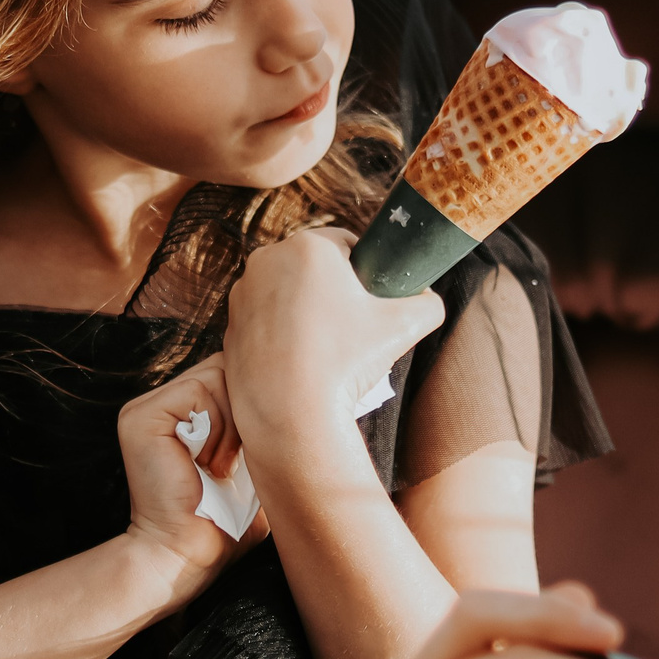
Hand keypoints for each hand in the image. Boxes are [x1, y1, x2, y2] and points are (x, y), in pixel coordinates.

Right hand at [119, 352, 265, 582]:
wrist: (189, 556)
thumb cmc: (224, 523)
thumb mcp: (251, 465)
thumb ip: (261, 427)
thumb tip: (309, 397)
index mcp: (181, 412)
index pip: (231, 375)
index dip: (255, 404)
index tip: (254, 453)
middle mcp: (161, 404)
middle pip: (225, 368)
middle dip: (246, 411)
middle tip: (236, 463)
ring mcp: (146, 408)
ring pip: (215, 376)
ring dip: (232, 422)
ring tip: (221, 466)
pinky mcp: (141, 417)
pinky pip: (199, 391)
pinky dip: (216, 426)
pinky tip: (209, 464)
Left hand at [223, 228, 443, 454]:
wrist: (292, 416)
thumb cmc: (346, 365)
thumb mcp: (405, 326)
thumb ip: (427, 302)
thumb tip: (428, 299)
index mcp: (309, 246)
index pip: (345, 242)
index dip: (363, 270)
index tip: (370, 300)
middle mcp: (267, 260)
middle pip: (312, 267)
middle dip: (332, 290)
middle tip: (351, 327)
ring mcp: (242, 294)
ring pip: (285, 292)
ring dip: (304, 309)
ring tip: (325, 347)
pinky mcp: (230, 326)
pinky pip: (264, 321)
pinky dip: (280, 334)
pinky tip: (298, 361)